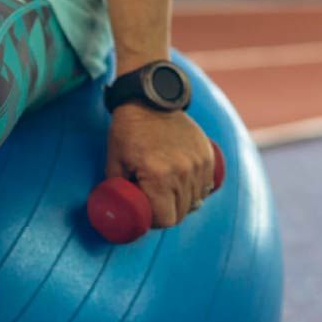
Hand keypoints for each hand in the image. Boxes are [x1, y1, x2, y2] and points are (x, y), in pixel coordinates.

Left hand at [105, 104, 214, 227]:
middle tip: (153, 205)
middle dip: (166, 214)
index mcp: (159, 176)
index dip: (154, 222)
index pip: (166, 219)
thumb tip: (118, 210)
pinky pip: (206, 186)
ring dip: (181, 203)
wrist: (151, 100)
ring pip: (195, 201)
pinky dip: (195, 191)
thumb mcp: (114, 162)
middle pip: (181, 213)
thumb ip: (117, 189)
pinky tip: (182, 185)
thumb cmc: (128, 131)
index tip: (146, 214)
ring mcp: (199, 164)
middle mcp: (183, 172)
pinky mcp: (208, 155)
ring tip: (166, 193)